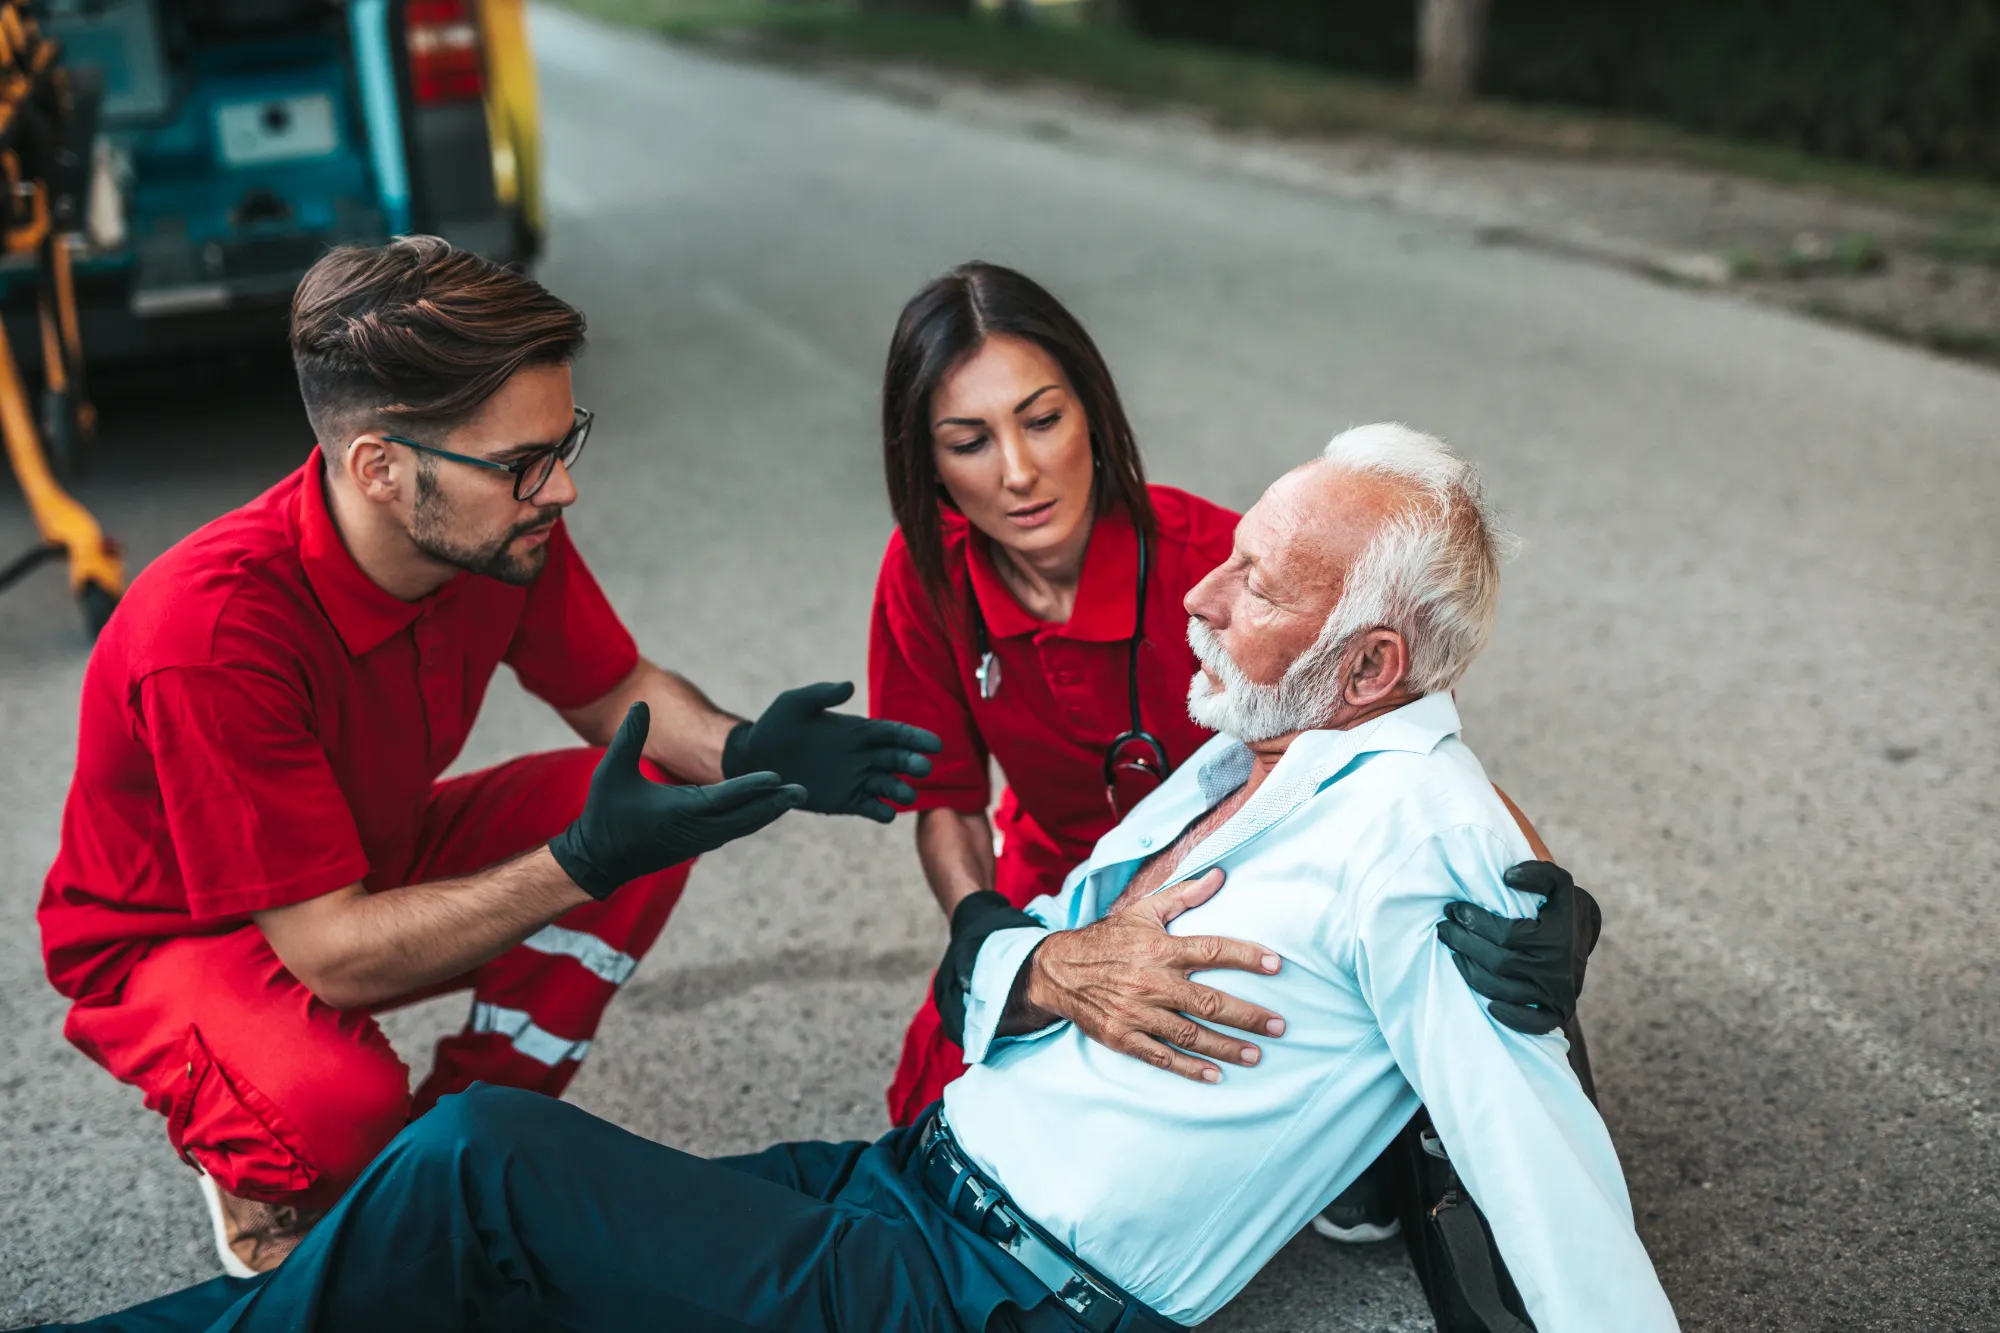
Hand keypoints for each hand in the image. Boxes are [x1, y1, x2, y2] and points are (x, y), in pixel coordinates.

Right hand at [551, 703, 806, 898]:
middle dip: (774, 803)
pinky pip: (734, 830)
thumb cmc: (605, 814)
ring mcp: (700, 840)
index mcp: (680, 811)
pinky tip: (768, 809)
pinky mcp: (698, 843)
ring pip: (743, 825)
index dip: (752, 787)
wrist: (599, 860)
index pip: (724, 798)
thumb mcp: (611, 773)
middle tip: (803, 790)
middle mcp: (697, 829)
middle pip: (745, 816)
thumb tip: (641, 704)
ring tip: (794, 797)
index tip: (778, 777)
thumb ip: (629, 738)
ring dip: (768, 811)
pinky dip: (754, 819)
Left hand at [722, 682, 941, 822]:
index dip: (915, 738)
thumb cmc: (776, 726)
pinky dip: (880, 811)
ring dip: (901, 790)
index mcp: (859, 730)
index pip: (895, 734)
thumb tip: (849, 686)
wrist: (755, 760)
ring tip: (906, 795)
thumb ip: (822, 694)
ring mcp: (856, 779)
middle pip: (897, 760)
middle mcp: (864, 755)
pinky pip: (869, 807)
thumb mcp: (795, 703)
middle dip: (912, 764)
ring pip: (888, 785)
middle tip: (923, 768)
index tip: (934, 744)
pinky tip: (886, 813)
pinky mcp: (844, 801)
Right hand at [1015, 868, 1285, 1083]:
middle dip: (1248, 1016)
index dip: (1246, 956)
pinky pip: (1160, 1056)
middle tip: (1280, 1026)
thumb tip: (1219, 875)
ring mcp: (1137, 1013)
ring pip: (1190, 1034)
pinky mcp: (1123, 1037)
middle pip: (1209, 1002)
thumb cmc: (1107, 938)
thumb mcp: (1142, 911)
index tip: (1276, 965)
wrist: (1057, 970)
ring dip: (1226, 1047)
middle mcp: (1152, 982)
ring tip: (1256, 1055)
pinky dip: (1188, 1068)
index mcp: (1160, 948)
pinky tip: (1214, 1075)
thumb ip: (1183, 895)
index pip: (1212, 950)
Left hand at [1436, 860, 1602, 1034]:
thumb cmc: (1559, 907)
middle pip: (1498, 963)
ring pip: (1503, 990)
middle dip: (1464, 944)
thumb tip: (1508, 876)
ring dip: (1470, 972)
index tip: (1454, 909)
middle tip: (1444, 928)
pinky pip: (1532, 1023)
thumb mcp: (1557, 882)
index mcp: (1557, 937)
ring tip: (1453, 952)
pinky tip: (1488, 1004)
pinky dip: (1509, 1016)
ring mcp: (1556, 993)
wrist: (1583, 937)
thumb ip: (1537, 873)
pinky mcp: (1556, 1011)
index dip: (1475, 922)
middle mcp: (1556, 968)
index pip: (1505, 934)